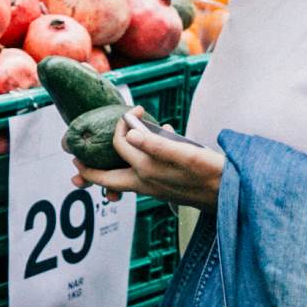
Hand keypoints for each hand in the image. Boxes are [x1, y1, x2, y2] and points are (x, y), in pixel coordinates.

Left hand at [69, 107, 223, 210]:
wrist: (232, 195)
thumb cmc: (212, 173)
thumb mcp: (186, 155)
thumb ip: (157, 144)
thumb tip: (130, 132)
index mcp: (147, 171)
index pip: (121, 144)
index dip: (121, 124)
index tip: (133, 111)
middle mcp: (145, 184)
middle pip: (106, 179)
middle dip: (87, 171)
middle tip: (75, 158)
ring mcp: (153, 189)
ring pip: (120, 181)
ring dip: (108, 170)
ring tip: (98, 159)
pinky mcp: (162, 190)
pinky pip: (139, 177)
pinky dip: (134, 165)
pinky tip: (148, 148)